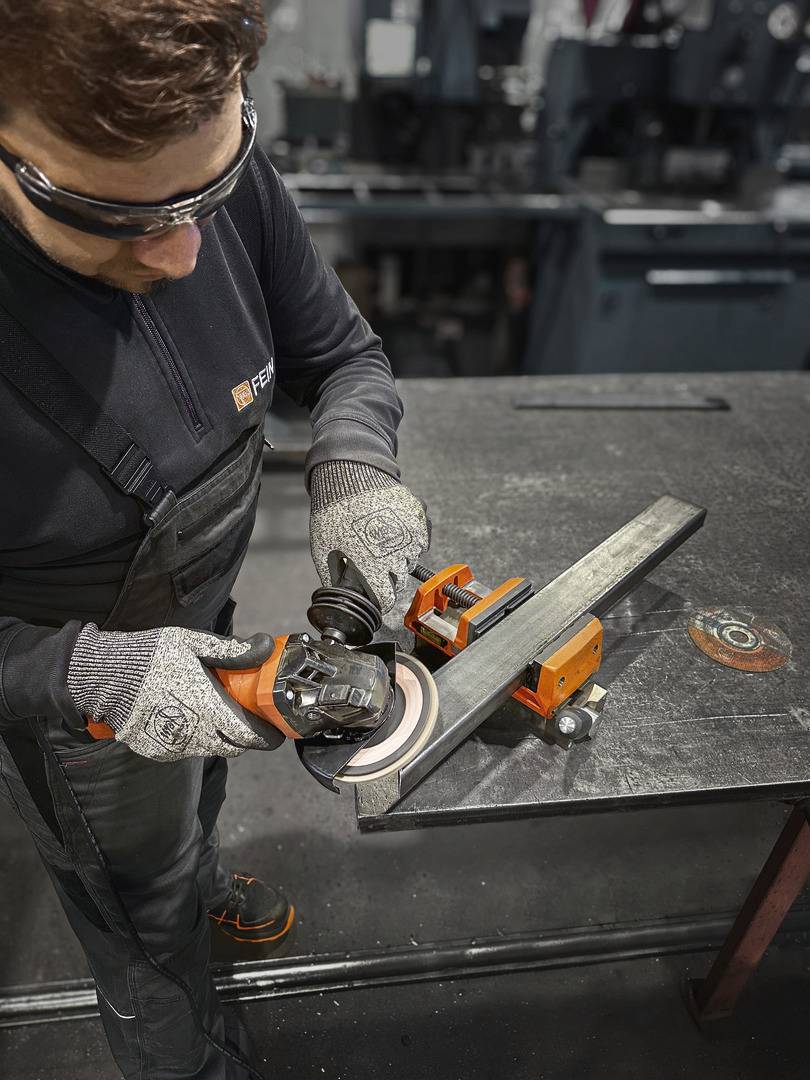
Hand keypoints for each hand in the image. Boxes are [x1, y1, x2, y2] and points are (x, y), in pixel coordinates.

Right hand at [67, 624, 283, 761]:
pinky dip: (192, 738)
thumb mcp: (193, 643)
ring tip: (211, 711)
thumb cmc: (150, 656)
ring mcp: (175, 745)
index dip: (268, 737)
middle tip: (245, 717)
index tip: (276, 730)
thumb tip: (265, 645)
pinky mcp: (158, 751)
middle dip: (245, 736)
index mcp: (209, 708)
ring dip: (217, 735)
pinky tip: (183, 715)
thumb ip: (232, 650)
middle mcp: (195, 734)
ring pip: (210, 749)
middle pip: (234, 747)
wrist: (103, 677)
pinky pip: (185, 749)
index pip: (250, 737)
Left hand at [309, 460, 429, 613]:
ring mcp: (409, 534)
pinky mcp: (417, 517)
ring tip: (382, 543)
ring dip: (400, 557)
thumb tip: (335, 593)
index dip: (381, 601)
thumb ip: (331, 575)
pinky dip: (413, 538)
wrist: (348, 475)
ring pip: (411, 558)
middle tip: (375, 564)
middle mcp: (396, 553)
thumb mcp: (323, 547)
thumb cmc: (333, 511)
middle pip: (400, 579)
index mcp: (373, 566)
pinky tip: (397, 531)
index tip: (378, 598)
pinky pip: (422, 537)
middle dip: (389, 577)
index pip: (387, 598)